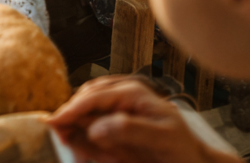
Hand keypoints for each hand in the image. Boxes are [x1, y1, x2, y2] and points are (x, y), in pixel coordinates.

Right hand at [49, 77, 232, 162]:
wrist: (196, 162)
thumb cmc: (183, 151)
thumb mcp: (162, 139)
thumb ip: (129, 129)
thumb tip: (96, 126)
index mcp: (132, 92)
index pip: (93, 96)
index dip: (72, 109)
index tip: (54, 122)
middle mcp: (123, 94)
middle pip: (86, 100)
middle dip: (72, 119)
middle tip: (61, 138)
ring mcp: (120, 105)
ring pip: (88, 111)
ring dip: (79, 129)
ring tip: (76, 146)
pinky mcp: (119, 119)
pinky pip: (96, 124)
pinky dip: (88, 137)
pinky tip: (89, 149)